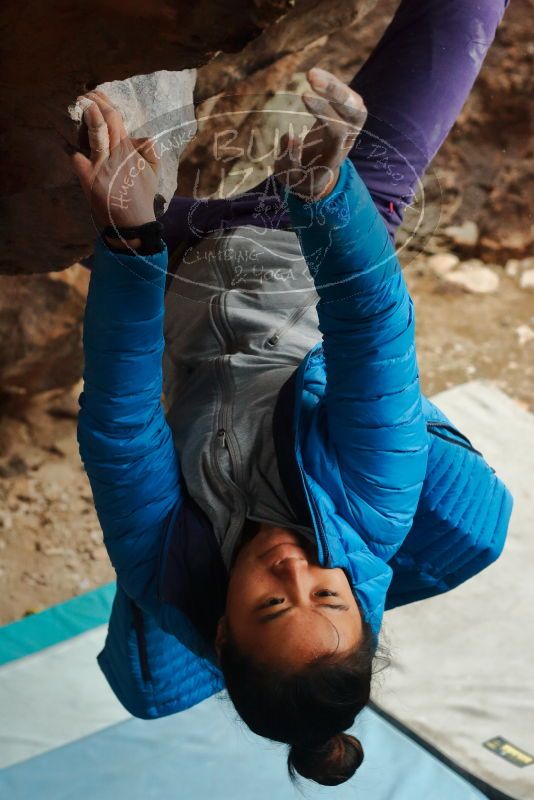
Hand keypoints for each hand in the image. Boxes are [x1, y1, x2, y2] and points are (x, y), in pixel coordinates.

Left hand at [70, 89, 158, 228]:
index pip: (117, 118)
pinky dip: (74, 153)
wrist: (132, 222)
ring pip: (96, 135)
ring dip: (90, 118)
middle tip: (86, 96)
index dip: (105, 103)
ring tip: (84, 104)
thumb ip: (149, 150)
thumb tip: (139, 136)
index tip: (97, 94)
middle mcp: (117, 154)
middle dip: (95, 103)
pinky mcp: (90, 180)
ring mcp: (102, 166)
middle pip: (107, 121)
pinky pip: (77, 159)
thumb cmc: (142, 196)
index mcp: (130, 150)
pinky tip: (72, 149)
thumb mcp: (154, 171)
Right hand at [274, 67, 366, 200]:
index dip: (324, 111)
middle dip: (336, 93)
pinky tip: (315, 75)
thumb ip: (289, 160)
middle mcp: (347, 141)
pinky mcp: (346, 118)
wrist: (316, 177)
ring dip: (335, 85)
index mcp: (334, 156)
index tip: (303, 96)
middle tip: (311, 78)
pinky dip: (333, 83)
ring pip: (354, 103)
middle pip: (355, 115)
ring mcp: (350, 128)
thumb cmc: (300, 176)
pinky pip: (347, 97)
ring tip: (310, 74)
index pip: (337, 130)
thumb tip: (291, 137)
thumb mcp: (290, 176)